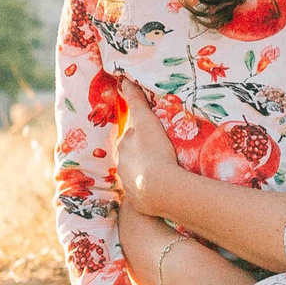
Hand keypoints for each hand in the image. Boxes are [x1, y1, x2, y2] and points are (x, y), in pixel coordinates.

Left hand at [113, 86, 178, 211]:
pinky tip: (163, 190)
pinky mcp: (138, 203)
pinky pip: (144, 194)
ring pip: (137, 175)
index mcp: (123, 147)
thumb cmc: (154, 151)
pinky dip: (151, 190)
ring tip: (164, 172)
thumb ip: (136, 101)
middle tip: (160, 154)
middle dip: (142, 155)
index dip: (141, 135)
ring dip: (147, 173)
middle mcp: (121, 166)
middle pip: (132, 157)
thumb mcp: (146, 121)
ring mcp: (129, 185)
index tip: (154, 137)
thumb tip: (123, 80)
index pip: (131, 138)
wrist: (159, 188)